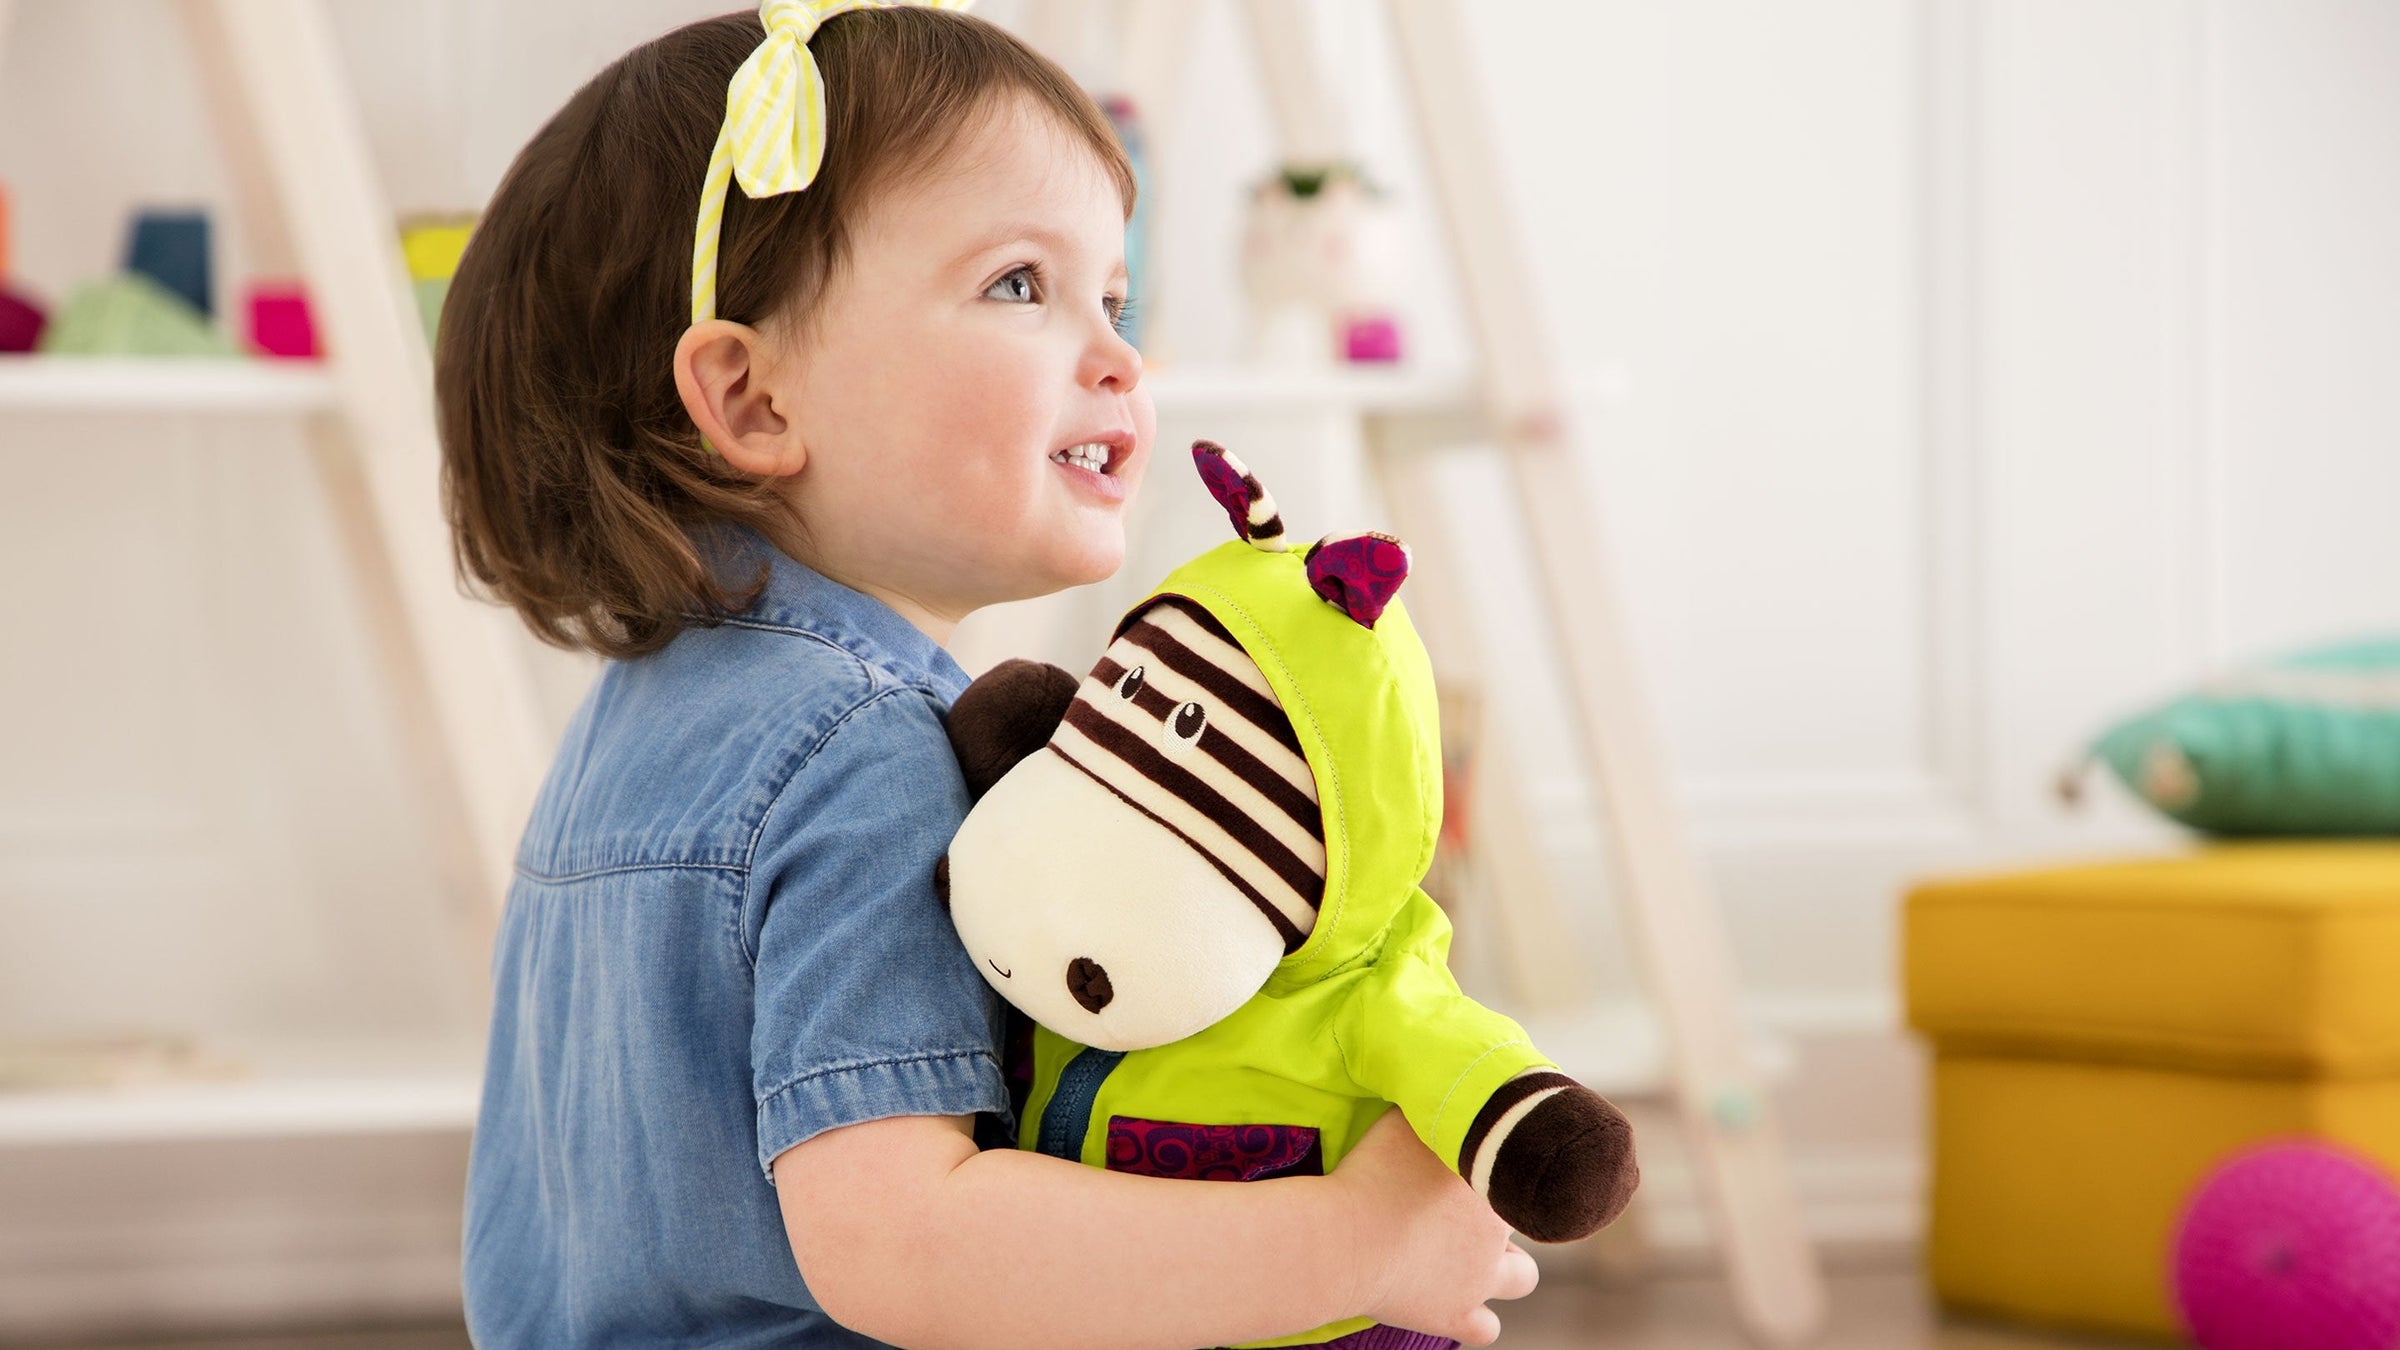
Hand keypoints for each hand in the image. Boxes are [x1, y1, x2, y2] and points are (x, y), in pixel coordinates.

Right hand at [1328, 1109, 1538, 1345]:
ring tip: (1472, 1255)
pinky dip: (1475, 1318)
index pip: (1523, 1166)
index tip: (1480, 1158)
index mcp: (1493, 1178)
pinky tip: (1456, 1303)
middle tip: (1461, 1203)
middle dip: (1500, 1212)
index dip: (1502, 1161)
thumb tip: (1444, 1081)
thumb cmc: (1370, 1172)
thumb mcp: (1403, 1119)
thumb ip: (1434, 1105)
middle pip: (1524, 1217)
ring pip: (1523, 1277)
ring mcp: (1480, 1277)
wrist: (1344, 1239)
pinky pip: (1486, 1328)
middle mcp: (1498, 1229)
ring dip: (1506, 1267)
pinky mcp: (1455, 1315)